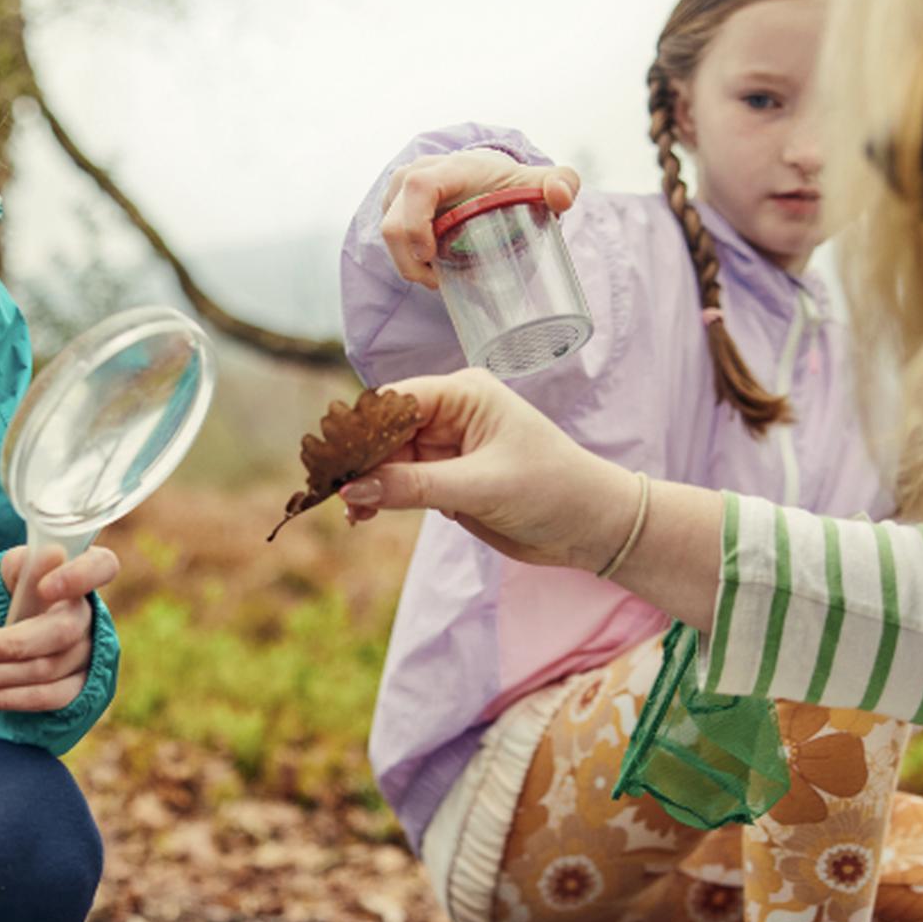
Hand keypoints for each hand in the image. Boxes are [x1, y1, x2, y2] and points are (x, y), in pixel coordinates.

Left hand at [0, 544, 121, 711]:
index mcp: (83, 574)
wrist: (10, 627)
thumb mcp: (15, 570)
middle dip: (16, 644)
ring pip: (52, 669)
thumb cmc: (16, 591)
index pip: (102, 567)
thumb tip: (53, 556)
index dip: (79, 577)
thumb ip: (28, 564)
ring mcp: (88, 653)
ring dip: (4, 675)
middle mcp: (91, 615)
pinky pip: (52, 698)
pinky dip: (14, 699)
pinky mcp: (78, 686)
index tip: (44, 588)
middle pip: (64, 631)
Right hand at [338, 368, 637, 570]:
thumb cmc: (552, 490)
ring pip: (387, 460)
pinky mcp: (447, 480)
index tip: (332, 460)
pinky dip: (381, 499)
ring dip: (366, 484)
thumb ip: (415, 486)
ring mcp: (447, 448)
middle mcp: (451, 414)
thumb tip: (354, 489)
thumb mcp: (482, 487)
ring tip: (349, 513)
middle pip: (384, 431)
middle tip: (330, 491)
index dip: (360, 429)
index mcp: (465, 394)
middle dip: (358, 461)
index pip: (396, 401)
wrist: (592, 527)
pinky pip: (400, 484)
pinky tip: (363, 517)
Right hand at [379, 151, 580, 289]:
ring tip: (437, 277)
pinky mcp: (391, 206)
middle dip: (410, 262)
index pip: (418, 188)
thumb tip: (560, 197)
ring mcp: (398, 190)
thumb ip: (563, 183)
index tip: (430, 257)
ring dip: (407, 264)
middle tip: (439, 282)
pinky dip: (404, 258)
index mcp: (450, 168)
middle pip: (393, 222)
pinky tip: (429, 265)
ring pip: (388, 234)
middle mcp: (415, 173)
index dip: (415, 225)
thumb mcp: (540, 182)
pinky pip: (389, 238)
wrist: (482, 174)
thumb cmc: (509, 182)